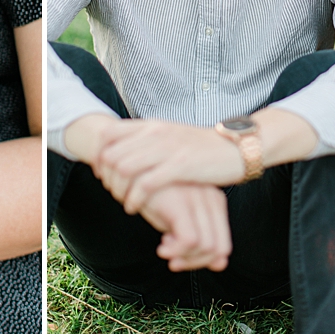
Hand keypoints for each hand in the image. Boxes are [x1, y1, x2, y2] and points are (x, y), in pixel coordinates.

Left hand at [94, 120, 243, 214]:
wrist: (236, 147)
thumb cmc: (202, 146)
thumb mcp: (171, 135)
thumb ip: (148, 139)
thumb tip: (125, 149)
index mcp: (151, 125)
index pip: (108, 134)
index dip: (98, 153)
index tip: (100, 171)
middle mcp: (155, 133)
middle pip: (110, 153)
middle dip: (104, 175)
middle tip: (109, 191)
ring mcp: (167, 149)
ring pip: (123, 168)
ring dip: (116, 189)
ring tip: (121, 201)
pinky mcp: (179, 167)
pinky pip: (144, 184)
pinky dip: (133, 199)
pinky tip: (133, 208)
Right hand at [137, 183, 232, 271]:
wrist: (127, 171)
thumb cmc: (152, 195)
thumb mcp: (177, 219)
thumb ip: (199, 238)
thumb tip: (220, 264)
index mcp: (215, 200)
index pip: (224, 245)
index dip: (205, 261)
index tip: (182, 260)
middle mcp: (212, 198)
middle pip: (220, 249)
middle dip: (196, 263)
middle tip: (174, 262)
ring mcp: (198, 199)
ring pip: (207, 248)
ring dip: (185, 259)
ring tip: (165, 251)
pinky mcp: (181, 202)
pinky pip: (190, 241)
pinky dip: (176, 252)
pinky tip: (161, 248)